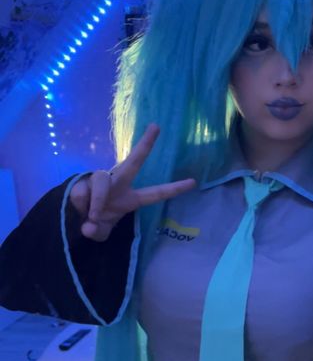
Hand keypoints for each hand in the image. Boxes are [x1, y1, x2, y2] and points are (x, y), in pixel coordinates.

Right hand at [69, 124, 195, 241]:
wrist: (72, 219)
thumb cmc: (93, 223)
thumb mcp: (99, 233)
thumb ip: (97, 232)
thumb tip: (89, 226)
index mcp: (129, 199)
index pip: (155, 193)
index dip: (173, 189)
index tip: (193, 182)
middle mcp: (118, 184)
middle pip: (132, 162)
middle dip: (145, 145)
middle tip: (156, 127)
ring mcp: (100, 180)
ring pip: (101, 181)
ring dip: (97, 200)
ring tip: (93, 216)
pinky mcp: (82, 180)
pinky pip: (81, 191)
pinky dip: (81, 204)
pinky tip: (79, 210)